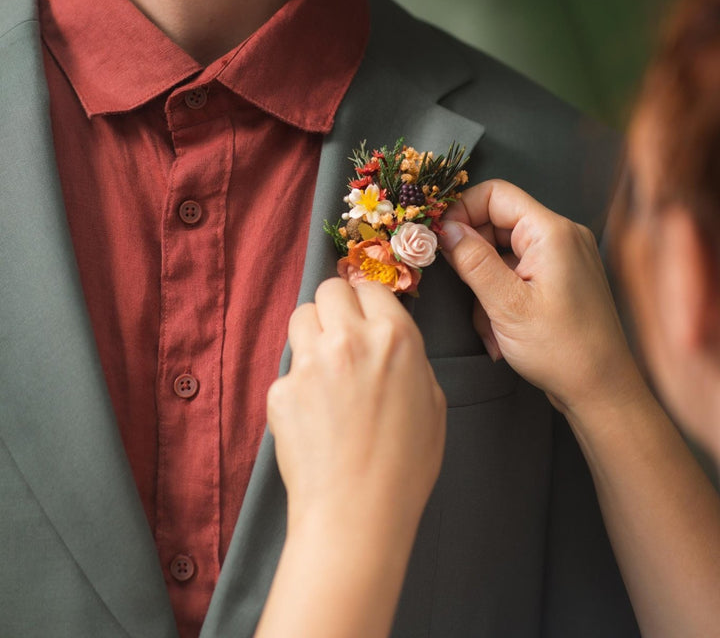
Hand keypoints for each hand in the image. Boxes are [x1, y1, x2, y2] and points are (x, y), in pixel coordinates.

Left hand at [267, 278, 445, 540]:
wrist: (356, 513)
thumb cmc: (404, 467)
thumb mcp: (432, 402)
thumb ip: (411, 358)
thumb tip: (392, 342)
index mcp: (394, 337)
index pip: (371, 286)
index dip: (369, 301)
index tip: (366, 315)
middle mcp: (349, 338)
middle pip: (331, 289)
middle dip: (336, 306)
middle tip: (342, 334)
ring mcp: (309, 361)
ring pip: (301, 315)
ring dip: (312, 333)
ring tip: (324, 368)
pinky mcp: (280, 388)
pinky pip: (287, 368)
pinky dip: (297, 384)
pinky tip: (313, 415)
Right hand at [440, 180, 636, 415]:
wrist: (604, 392)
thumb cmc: (562, 350)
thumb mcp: (506, 305)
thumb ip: (472, 261)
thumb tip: (445, 229)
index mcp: (552, 232)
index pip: (495, 194)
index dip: (462, 211)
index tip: (440, 240)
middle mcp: (561, 236)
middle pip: (497, 223)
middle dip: (474, 259)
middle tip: (465, 293)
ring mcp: (563, 257)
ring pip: (503, 253)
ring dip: (486, 287)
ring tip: (491, 327)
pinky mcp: (561, 278)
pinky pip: (518, 273)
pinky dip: (503, 297)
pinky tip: (502, 332)